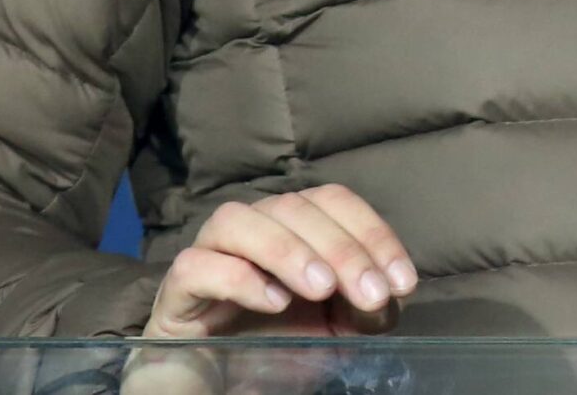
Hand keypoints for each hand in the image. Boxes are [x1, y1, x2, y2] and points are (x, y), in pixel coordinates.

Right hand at [142, 185, 417, 340]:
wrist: (216, 390)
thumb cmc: (277, 351)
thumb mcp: (338, 329)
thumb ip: (366, 306)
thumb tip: (391, 290)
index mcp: (290, 228)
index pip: (332, 201)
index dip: (372, 232)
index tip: (402, 282)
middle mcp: (248, 230)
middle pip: (293, 207)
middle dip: (342, 248)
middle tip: (370, 295)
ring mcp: (207, 255)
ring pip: (237, 219)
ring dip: (288, 249)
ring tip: (321, 289)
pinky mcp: (174, 293)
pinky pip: (196, 265)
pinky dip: (237, 277)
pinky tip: (273, 303)